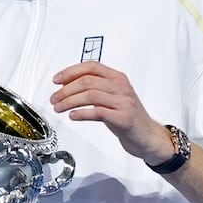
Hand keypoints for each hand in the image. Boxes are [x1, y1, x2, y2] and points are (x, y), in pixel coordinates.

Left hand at [48, 61, 172, 164]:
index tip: (57, 80)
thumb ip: (95, 89)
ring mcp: (124, 102)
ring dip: (69, 101)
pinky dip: (81, 113)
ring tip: (59, 108)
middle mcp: (121, 87)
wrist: (148, 136)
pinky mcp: (123, 118)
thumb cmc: (128, 117)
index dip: (70, 72)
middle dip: (65, 90)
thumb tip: (67, 87)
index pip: (91, 67)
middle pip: (87, 81)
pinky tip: (72, 116)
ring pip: (90, 95)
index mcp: (118, 78)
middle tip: (54, 98)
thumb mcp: (113, 97)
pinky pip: (97, 112)